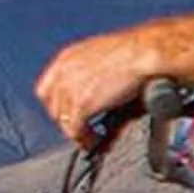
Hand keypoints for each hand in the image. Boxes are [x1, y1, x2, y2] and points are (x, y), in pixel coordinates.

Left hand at [34, 29, 158, 147]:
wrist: (146, 53)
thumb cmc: (137, 51)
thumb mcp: (106, 58)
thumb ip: (94, 76)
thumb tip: (99, 96)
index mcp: (68, 58)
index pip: (47, 89)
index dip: (58, 105)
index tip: (69, 113)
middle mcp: (64, 73)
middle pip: (54, 108)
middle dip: (67, 120)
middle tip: (84, 128)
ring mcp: (70, 89)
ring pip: (64, 121)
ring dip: (78, 132)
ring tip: (92, 138)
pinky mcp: (82, 105)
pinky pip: (76, 130)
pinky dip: (86, 139)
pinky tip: (97, 141)